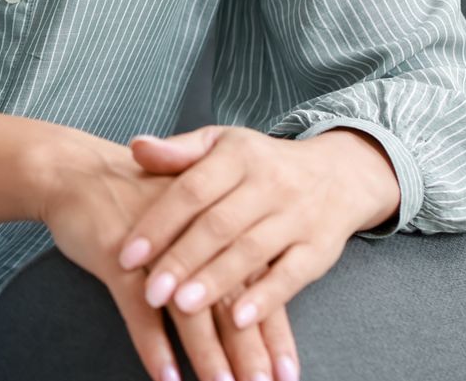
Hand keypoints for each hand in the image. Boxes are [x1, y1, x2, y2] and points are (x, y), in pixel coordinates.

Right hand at [38, 135, 302, 380]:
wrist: (78, 171)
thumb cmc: (137, 200)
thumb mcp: (189, 219)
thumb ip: (223, 256)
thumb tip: (255, 310)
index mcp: (217, 230)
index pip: (255, 288)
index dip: (274, 334)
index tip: (288, 374)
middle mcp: (193, 241)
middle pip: (229, 304)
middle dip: (249, 352)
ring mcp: (155, 252)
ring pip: (188, 311)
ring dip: (208, 355)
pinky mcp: (118, 259)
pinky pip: (138, 310)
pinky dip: (153, 345)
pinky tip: (167, 376)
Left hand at [116, 125, 399, 359]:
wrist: (338, 175)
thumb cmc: (260, 164)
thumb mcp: (220, 145)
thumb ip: (177, 152)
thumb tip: (136, 147)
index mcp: (237, 155)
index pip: (192, 190)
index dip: (159, 223)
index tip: (127, 255)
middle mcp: (269, 184)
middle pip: (219, 225)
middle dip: (182, 260)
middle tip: (150, 292)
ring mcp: (297, 217)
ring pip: (252, 252)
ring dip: (216, 281)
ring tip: (182, 307)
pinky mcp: (320, 249)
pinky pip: (292, 275)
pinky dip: (266, 299)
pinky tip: (239, 320)